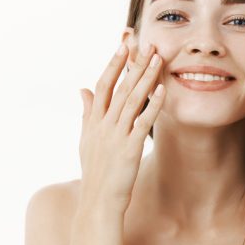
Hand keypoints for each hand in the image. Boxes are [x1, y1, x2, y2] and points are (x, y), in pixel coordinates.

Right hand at [78, 42, 164, 213]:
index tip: (123, 45)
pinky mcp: (130, 149)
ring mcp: (116, 136)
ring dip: (145, 78)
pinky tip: (162, 90)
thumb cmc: (94, 170)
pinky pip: (143, 123)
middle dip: (133, 64)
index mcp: (94, 121)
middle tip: (146, 43)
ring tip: (158, 58)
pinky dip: (153, 106)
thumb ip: (86, 112)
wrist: (97, 201)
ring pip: (132, 100)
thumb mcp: (86, 138)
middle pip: (119, 88)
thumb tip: (82, 88)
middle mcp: (104, 124)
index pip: (103, 85)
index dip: (113, 64)